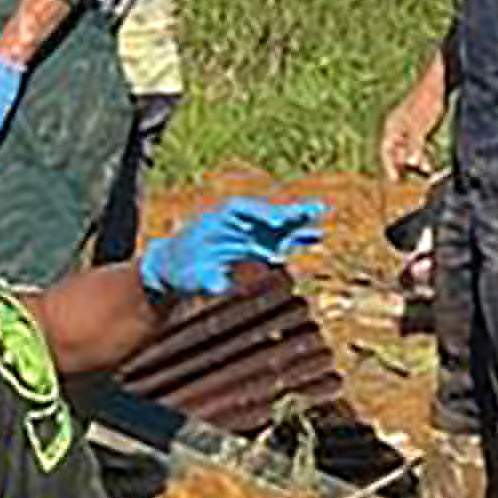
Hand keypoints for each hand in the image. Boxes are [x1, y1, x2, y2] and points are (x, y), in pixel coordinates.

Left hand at [137, 195, 323, 296]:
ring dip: (299, 223)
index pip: (243, 210)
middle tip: (312, 210)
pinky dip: (298, 238)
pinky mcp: (258, 247)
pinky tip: (317, 235)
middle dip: (288, 213)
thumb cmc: (181, 270)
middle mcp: (238, 223)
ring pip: (279, 225)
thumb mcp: (190, 276)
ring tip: (321, 219)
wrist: (176, 271)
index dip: (260, 214)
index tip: (275, 221)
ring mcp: (250, 234)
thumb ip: (207, 280)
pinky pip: (282, 239)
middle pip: (268, 214)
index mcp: (218, 220)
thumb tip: (219, 286)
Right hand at [378, 89, 443, 181]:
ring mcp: (409, 125)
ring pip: (408, 148)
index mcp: (393, 126)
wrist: (439, 80)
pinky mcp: (420, 123)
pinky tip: (431, 159)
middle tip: (410, 180)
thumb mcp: (421, 125)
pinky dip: (423, 152)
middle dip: (403, 166)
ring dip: (415, 160)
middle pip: (396, 151)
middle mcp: (398, 126)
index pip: (386, 150)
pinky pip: (418, 142)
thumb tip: (412, 162)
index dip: (390, 166)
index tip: (396, 180)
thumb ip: (416, 145)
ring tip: (426, 170)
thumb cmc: (427, 101)